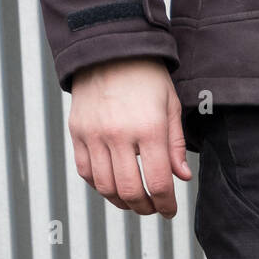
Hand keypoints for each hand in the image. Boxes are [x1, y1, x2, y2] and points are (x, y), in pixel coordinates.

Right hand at [69, 58, 190, 216]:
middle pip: (130, 191)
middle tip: (153, 208)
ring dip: (122, 202)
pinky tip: (113, 184)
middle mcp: (118, 134)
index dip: (166, 205)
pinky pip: (85, 172)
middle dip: (145, 208)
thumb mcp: (170, 106)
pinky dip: (100, 186)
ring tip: (134, 200)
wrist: (108, 47)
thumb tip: (182, 177)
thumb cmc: (145, 76)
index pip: (158, 183)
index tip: (170, 211)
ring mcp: (94, 134)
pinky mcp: (76, 131)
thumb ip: (176, 145)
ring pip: (105, 187)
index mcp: (148, 129)